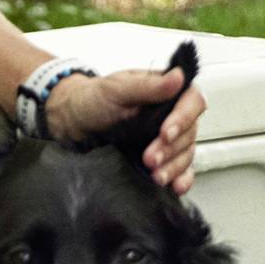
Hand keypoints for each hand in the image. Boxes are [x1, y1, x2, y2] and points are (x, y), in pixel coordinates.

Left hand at [45, 65, 205, 193]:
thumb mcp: (116, 89)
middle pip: (189, 132)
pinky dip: (181, 178)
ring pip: (186, 153)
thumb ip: (148, 86)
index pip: (192, 102)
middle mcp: (171, 114)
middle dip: (170, 149)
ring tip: (156, 176)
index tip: (165, 133)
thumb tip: (178, 77)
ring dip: (173, 167)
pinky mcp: (161, 158)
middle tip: (149, 158)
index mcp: (166, 92)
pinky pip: (181, 169)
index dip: (183, 119)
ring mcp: (167, 138)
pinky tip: (176, 186)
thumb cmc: (92, 100)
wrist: (72, 123)